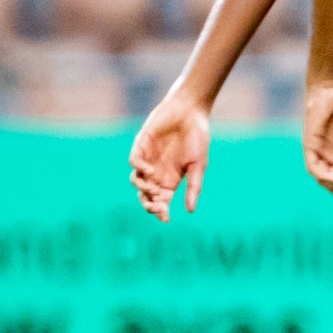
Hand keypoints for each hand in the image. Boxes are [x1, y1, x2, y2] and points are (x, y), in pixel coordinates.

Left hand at [128, 92, 209, 222]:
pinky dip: (139, 168)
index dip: (160, 212)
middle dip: (148, 204)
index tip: (165, 219)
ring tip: (154, 189)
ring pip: (136, 180)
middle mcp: (157, 172)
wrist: (191, 112)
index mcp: (171, 179)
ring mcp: (148, 158)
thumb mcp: (198, 166)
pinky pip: (133, 160)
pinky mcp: (141, 144)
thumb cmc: (197, 138)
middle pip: (145, 194)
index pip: (161, 201)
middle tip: (158, 207)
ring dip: (143, 189)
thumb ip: (194, 187)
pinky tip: (151, 171)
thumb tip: (190, 211)